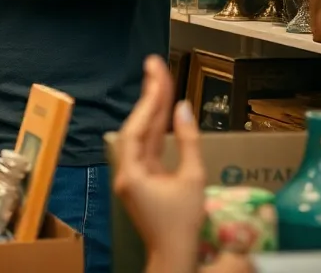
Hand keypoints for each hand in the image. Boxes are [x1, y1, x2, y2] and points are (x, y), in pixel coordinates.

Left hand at [113, 55, 205, 271]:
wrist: (174, 255)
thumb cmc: (183, 224)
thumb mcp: (193, 179)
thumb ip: (189, 142)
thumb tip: (184, 109)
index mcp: (133, 172)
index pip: (139, 126)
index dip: (150, 98)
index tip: (158, 71)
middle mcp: (126, 172)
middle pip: (137, 126)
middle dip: (149, 96)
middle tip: (155, 66)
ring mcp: (133, 176)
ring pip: (142, 135)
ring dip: (152, 109)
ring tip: (160, 80)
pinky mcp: (142, 180)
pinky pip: (148, 148)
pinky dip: (157, 129)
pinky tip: (164, 113)